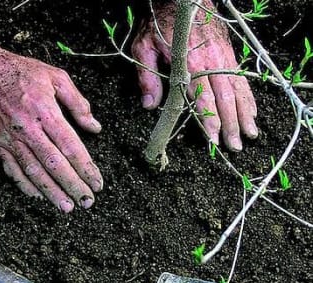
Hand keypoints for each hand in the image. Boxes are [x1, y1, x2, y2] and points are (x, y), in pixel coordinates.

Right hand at [0, 46, 102, 211]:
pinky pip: (11, 169)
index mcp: (45, 111)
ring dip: (51, 192)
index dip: (85, 167)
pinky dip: (25, 185)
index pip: (70, 146)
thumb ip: (78, 103)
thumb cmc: (20, 71)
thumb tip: (95, 127)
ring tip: (67, 207)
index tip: (97, 183)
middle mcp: (27, 128)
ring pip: (33, 172)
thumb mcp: (55, 77)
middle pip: (54, 164)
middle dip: (73, 185)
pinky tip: (38, 196)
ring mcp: (9, 138)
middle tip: (88, 202)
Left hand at [131, 0, 257, 150]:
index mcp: (190, 63)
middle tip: (235, 146)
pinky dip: (248, 96)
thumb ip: (147, 78)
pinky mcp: (229, 54)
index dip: (209, 120)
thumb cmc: (160, 23)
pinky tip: (252, 111)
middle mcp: (211, 62)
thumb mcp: (144, 47)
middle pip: (225, 98)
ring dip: (244, 114)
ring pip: (238, 90)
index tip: (213, 139)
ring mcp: (223, 58)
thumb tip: (150, 106)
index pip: (203, 98)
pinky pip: (242, 78)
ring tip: (250, 134)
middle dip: (231, 124)